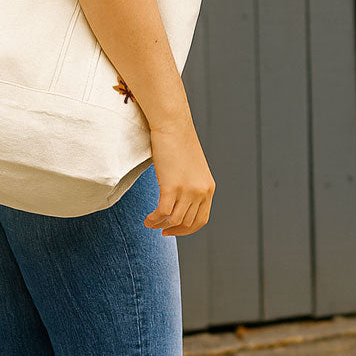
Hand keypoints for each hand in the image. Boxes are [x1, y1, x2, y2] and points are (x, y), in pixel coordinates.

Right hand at [144, 117, 214, 236]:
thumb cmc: (178, 143)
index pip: (201, 220)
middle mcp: (201, 191)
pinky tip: (147, 219)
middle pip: (187, 222)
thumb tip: (178, 202)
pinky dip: (154, 219)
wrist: (173, 125)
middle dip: (172, 230)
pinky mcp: (172, 186)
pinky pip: (162, 213)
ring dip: (160, 225)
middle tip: (160, 229)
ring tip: (150, 223)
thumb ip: (190, 185)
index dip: (186, 230)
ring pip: (174, 220)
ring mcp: (187, 190)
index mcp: (208, 188)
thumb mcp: (191, 168)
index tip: (173, 230)